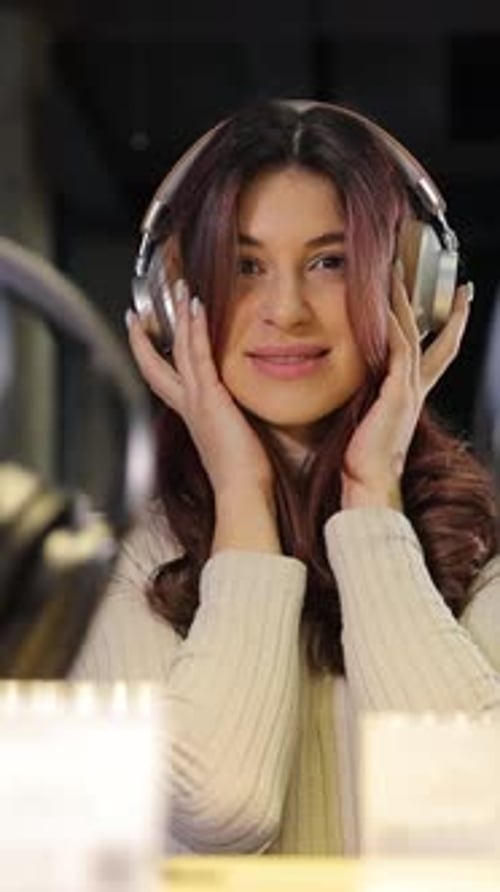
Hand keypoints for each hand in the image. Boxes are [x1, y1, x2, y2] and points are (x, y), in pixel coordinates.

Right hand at [126, 282, 279, 552]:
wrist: (241, 491)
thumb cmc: (242, 475)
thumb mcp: (230, 441)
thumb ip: (228, 424)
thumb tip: (239, 419)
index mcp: (191, 417)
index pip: (164, 381)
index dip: (150, 359)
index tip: (144, 340)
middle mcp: (188, 406)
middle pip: (156, 364)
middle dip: (144, 338)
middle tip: (137, 313)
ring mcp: (196, 399)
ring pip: (179, 351)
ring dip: (178, 319)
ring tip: (178, 291)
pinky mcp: (210, 396)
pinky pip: (199, 355)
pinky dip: (196, 330)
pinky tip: (196, 308)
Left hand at [341, 269, 472, 509]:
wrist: (370, 485)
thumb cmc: (361, 462)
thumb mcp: (366, 421)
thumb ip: (365, 399)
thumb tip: (349, 386)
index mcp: (410, 398)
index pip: (435, 357)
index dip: (448, 332)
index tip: (455, 309)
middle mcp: (414, 391)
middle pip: (438, 342)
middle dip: (450, 314)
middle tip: (459, 289)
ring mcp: (408, 391)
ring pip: (414, 337)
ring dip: (406, 304)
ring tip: (401, 277)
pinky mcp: (397, 394)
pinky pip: (398, 351)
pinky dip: (393, 327)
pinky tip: (387, 309)